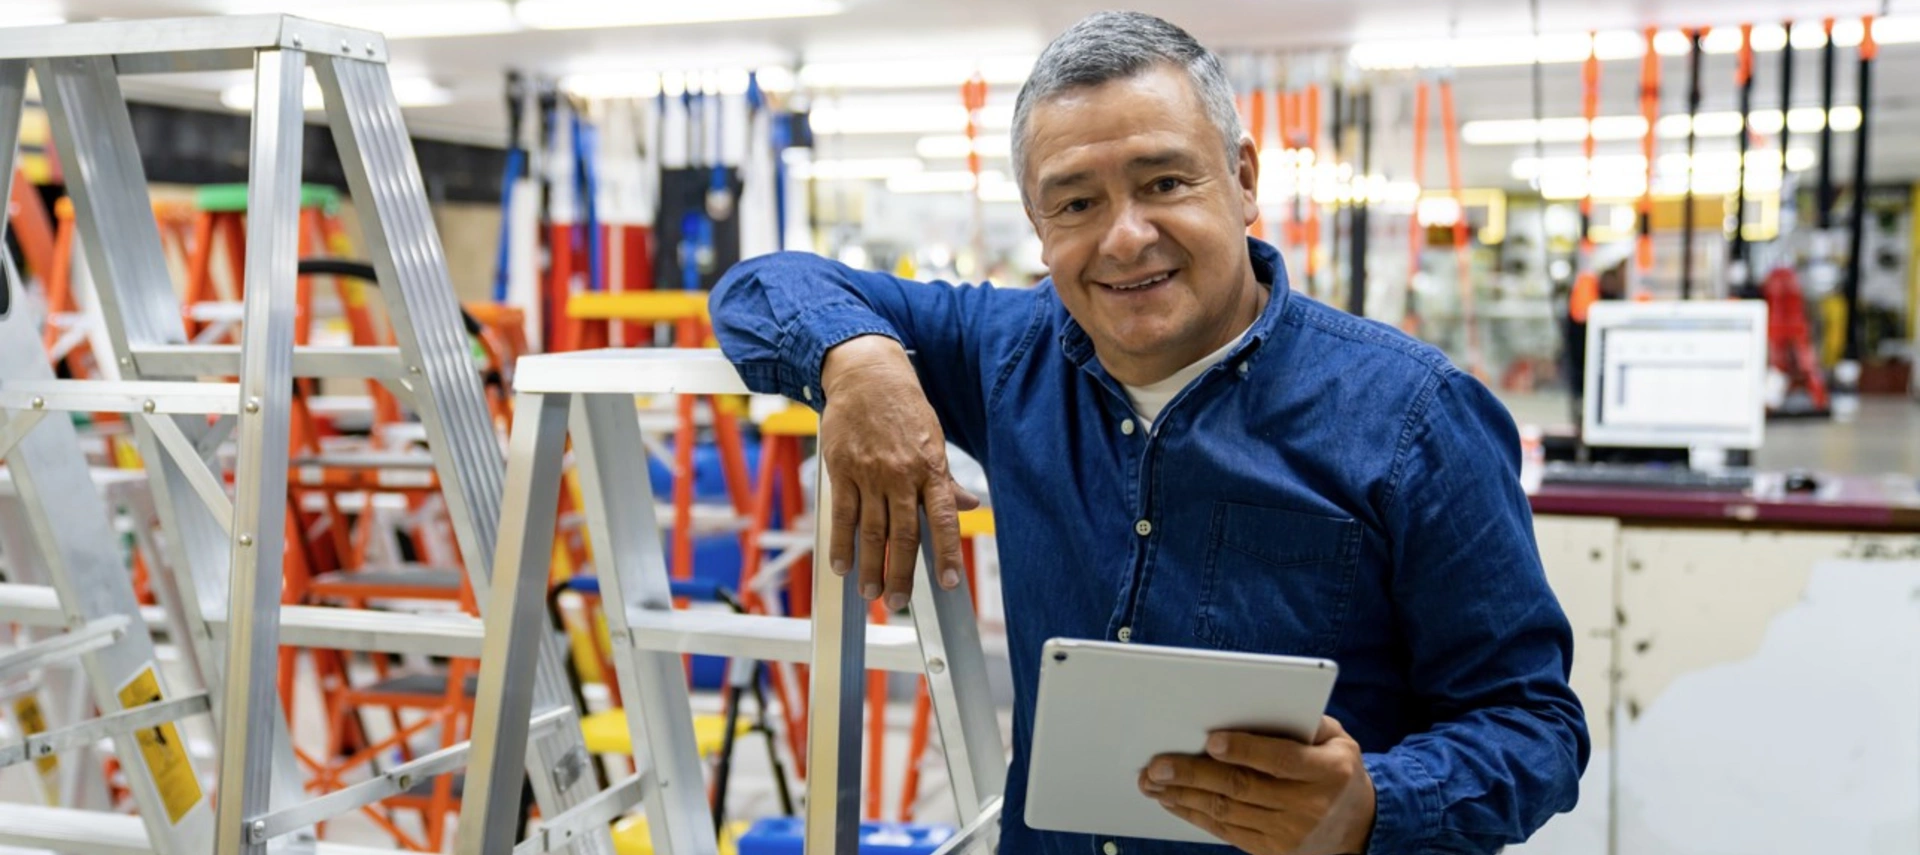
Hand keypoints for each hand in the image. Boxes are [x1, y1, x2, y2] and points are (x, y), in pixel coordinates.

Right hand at [819, 335, 980, 610]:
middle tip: (897, 602)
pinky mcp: (842, 470)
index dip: (947, 554)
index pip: (943, 520)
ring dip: (870, 566)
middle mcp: (901, 474)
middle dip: (901, 573)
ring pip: (871, 531)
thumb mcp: (933, 439)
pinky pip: (842, 515)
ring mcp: (869, 473)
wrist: (866, 375)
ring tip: (870, 592)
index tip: (950, 583)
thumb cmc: (903, 407)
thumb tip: (970, 506)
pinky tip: (841, 565)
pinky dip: (841, 543)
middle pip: (903, 534)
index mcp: (930, 468)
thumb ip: (946, 480)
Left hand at [1138, 717, 1375, 854]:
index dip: (1245, 750)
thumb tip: (1255, 705)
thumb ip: (1302, 724)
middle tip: (1158, 765)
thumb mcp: (1338, 741)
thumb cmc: (1337, 771)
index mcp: (1327, 772)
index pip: (1280, 760)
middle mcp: (1308, 805)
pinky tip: (1173, 802)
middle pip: (1243, 788)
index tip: (1211, 740)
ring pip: (1227, 812)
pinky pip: (1227, 833)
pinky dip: (1195, 816)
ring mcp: (1289, 833)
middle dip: (1194, 775)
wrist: (1363, 828)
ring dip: (1184, 797)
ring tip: (1152, 783)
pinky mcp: (1273, 851)